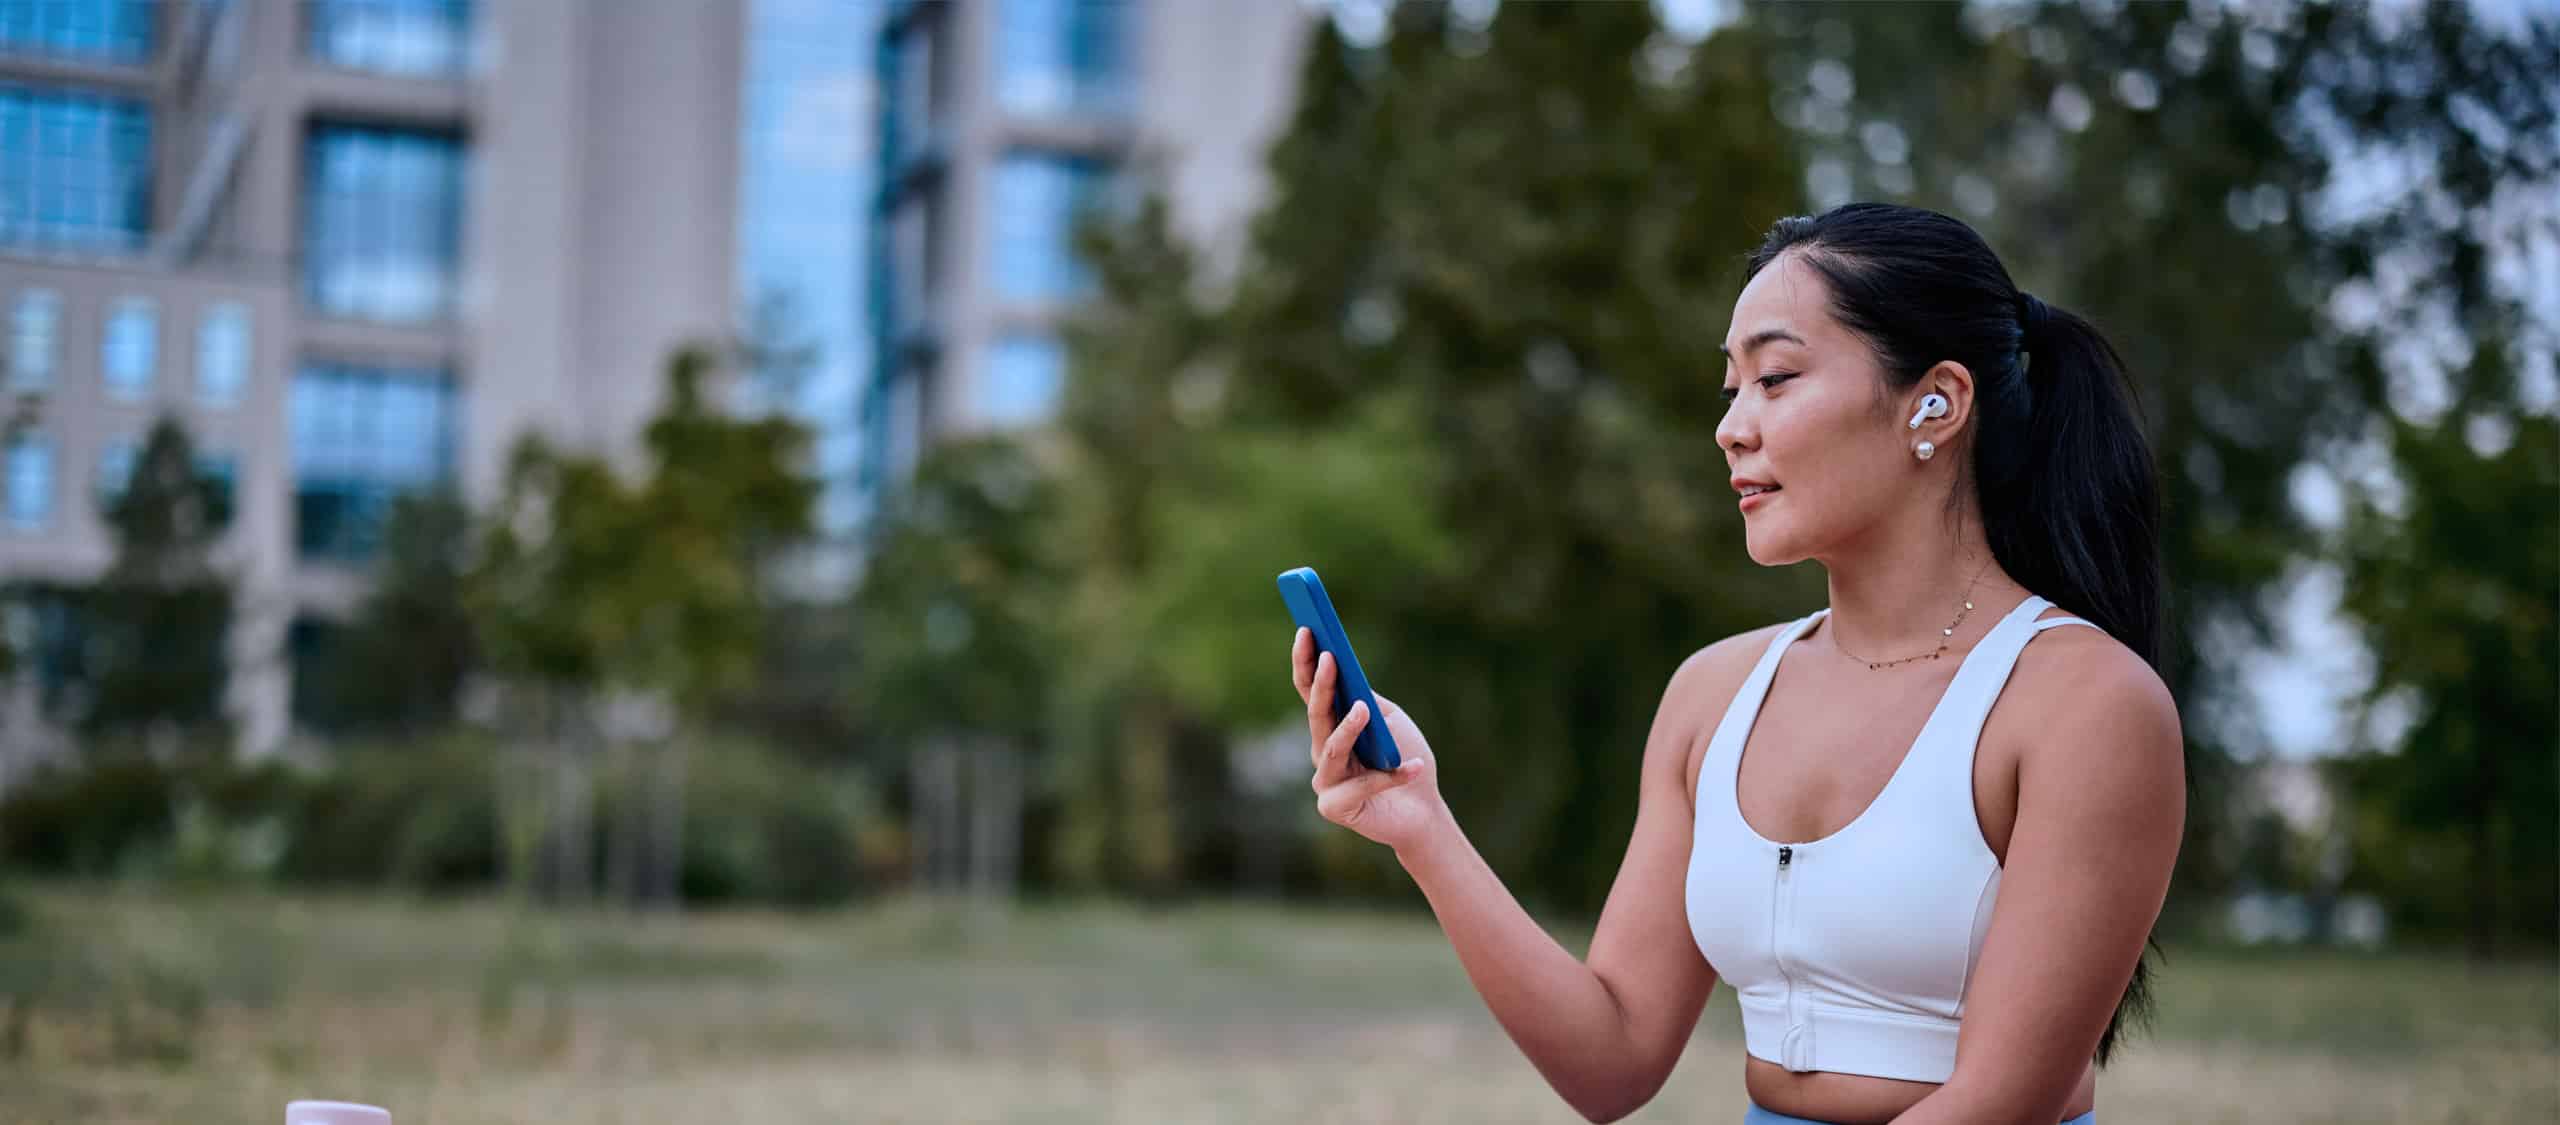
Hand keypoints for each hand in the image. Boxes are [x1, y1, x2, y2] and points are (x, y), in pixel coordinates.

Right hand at [1291, 626, 1447, 853]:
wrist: (1424, 809)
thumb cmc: (1406, 757)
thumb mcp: (1390, 720)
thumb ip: (1368, 700)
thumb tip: (1349, 675)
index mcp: (1331, 726)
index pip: (1310, 690)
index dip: (1306, 661)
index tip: (1308, 629)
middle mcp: (1321, 752)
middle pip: (1316, 714)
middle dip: (1322, 684)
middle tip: (1329, 657)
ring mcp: (1325, 781)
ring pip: (1332, 748)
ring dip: (1349, 728)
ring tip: (1364, 709)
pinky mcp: (1335, 807)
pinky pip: (1362, 785)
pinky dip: (1391, 775)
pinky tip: (1413, 766)